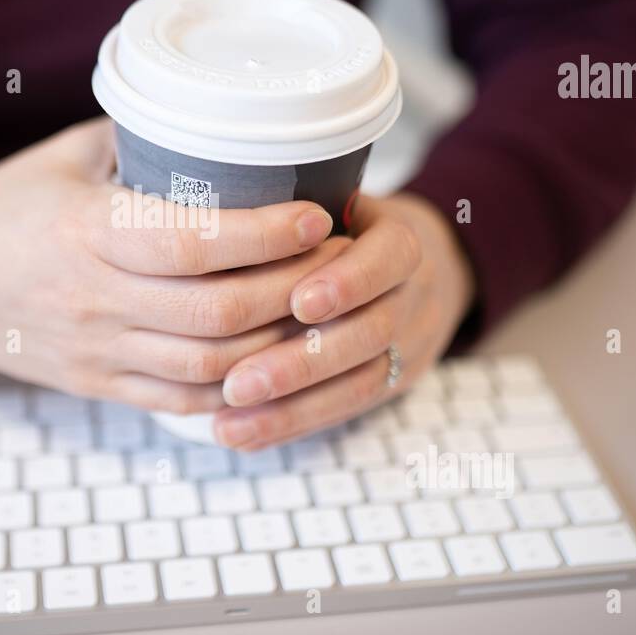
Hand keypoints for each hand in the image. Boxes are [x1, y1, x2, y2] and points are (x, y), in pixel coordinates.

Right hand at [0, 118, 346, 412]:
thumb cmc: (3, 208)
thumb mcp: (63, 156)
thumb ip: (139, 138)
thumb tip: (219, 121)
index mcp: (86, 230)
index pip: (191, 242)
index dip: (264, 235)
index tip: (315, 215)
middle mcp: (94, 298)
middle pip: (217, 313)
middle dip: (294, 290)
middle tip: (338, 261)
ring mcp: (97, 351)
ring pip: (211, 365)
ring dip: (278, 343)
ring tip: (320, 309)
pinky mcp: (99, 385)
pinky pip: (184, 400)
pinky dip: (239, 386)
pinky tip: (275, 358)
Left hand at [211, 192, 475, 448]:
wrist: (418, 271)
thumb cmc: (349, 228)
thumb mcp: (336, 201)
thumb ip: (291, 214)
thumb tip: (217, 216)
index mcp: (401, 242)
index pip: (390, 258)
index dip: (348, 282)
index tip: (300, 302)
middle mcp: (414, 295)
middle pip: (370, 333)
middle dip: (301, 362)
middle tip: (238, 383)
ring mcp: (411, 344)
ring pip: (360, 383)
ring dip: (290, 407)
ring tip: (230, 417)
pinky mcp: (393, 384)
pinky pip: (345, 410)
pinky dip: (290, 424)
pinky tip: (241, 432)